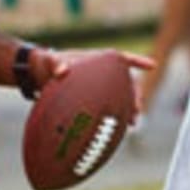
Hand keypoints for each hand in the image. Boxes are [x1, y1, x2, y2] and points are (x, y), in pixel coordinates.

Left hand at [31, 48, 154, 121]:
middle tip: (137, 109)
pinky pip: (108, 108)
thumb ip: (55, 63)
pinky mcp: (93, 100)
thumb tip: (62, 71)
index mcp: (98, 61)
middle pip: (127, 82)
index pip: (122, 58)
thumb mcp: (49, 61)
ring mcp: (99, 88)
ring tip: (132, 123)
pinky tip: (116, 131)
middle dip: (136, 94)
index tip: (152, 65)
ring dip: (129, 108)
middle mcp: (102, 74)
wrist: (37, 77)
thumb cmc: (46, 64)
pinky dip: (115, 117)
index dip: (138, 61)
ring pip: (121, 97)